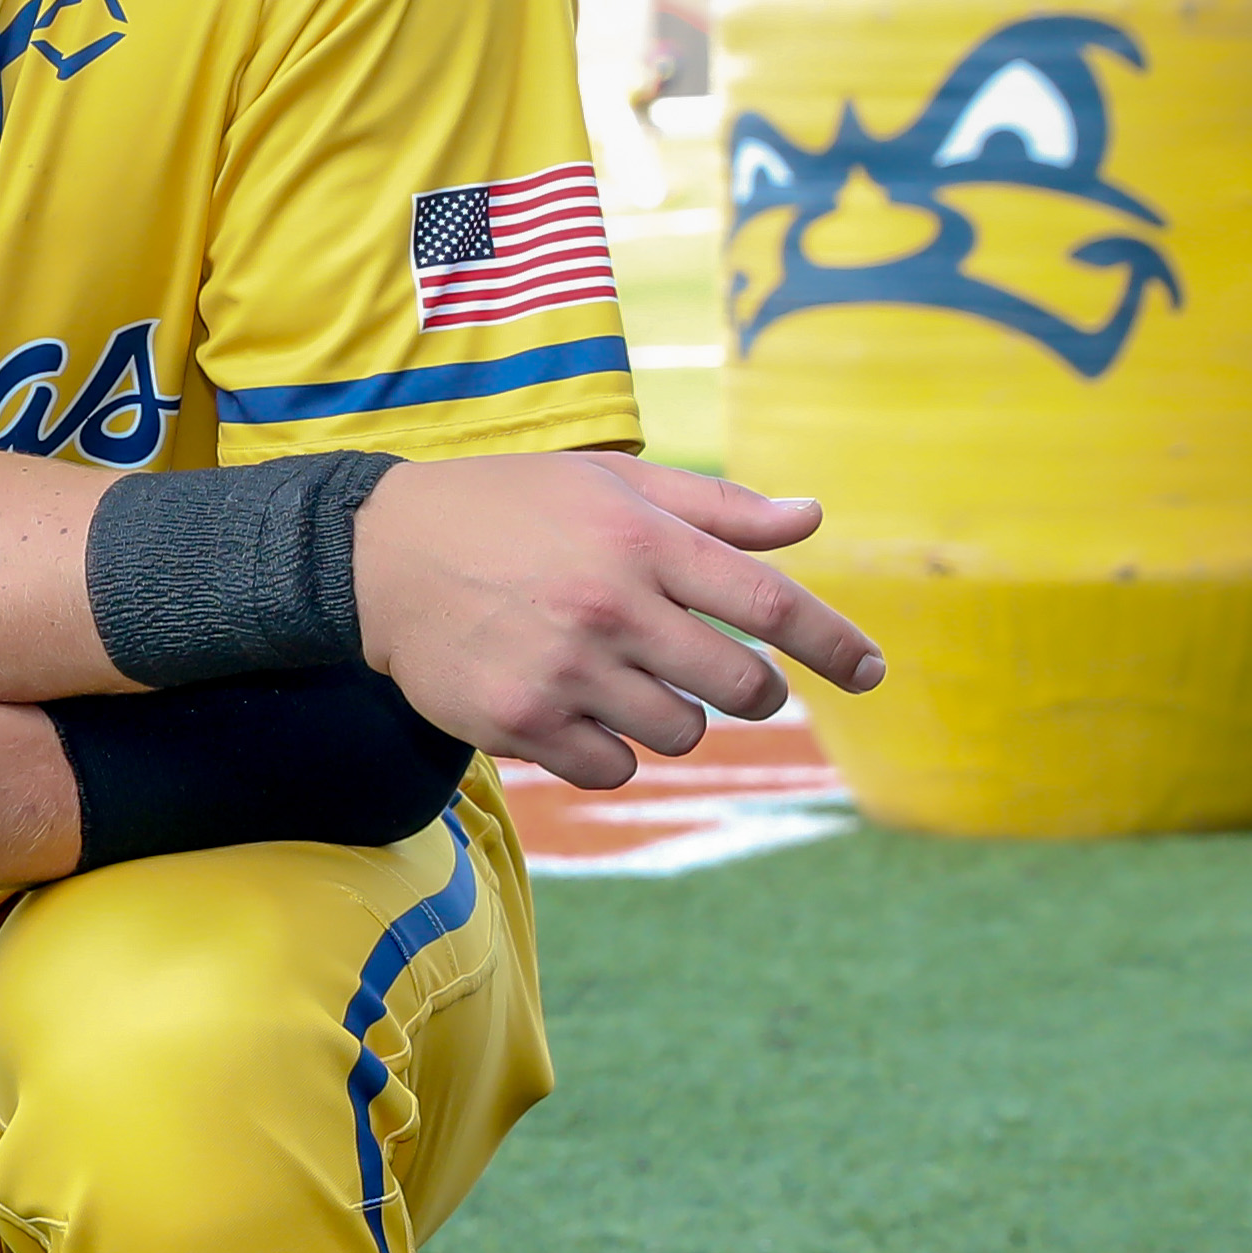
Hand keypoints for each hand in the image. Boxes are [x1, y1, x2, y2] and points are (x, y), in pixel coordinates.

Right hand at [352, 456, 886, 791]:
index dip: (837, 646)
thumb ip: (715, 508)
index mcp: (642, 539)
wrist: (379, 554)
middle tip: (732, 680)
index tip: (872, 673)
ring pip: (681, 733)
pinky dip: (613, 751)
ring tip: (628, 681)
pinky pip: (614, 769)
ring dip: (675, 717)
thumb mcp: (610, 483)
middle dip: (753, 690)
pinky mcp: (521, 723)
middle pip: (742, 687)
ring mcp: (564, 670)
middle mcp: (609, 605)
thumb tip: (811, 520)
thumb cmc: (511, 508)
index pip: (771, 606)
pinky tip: (580, 712)